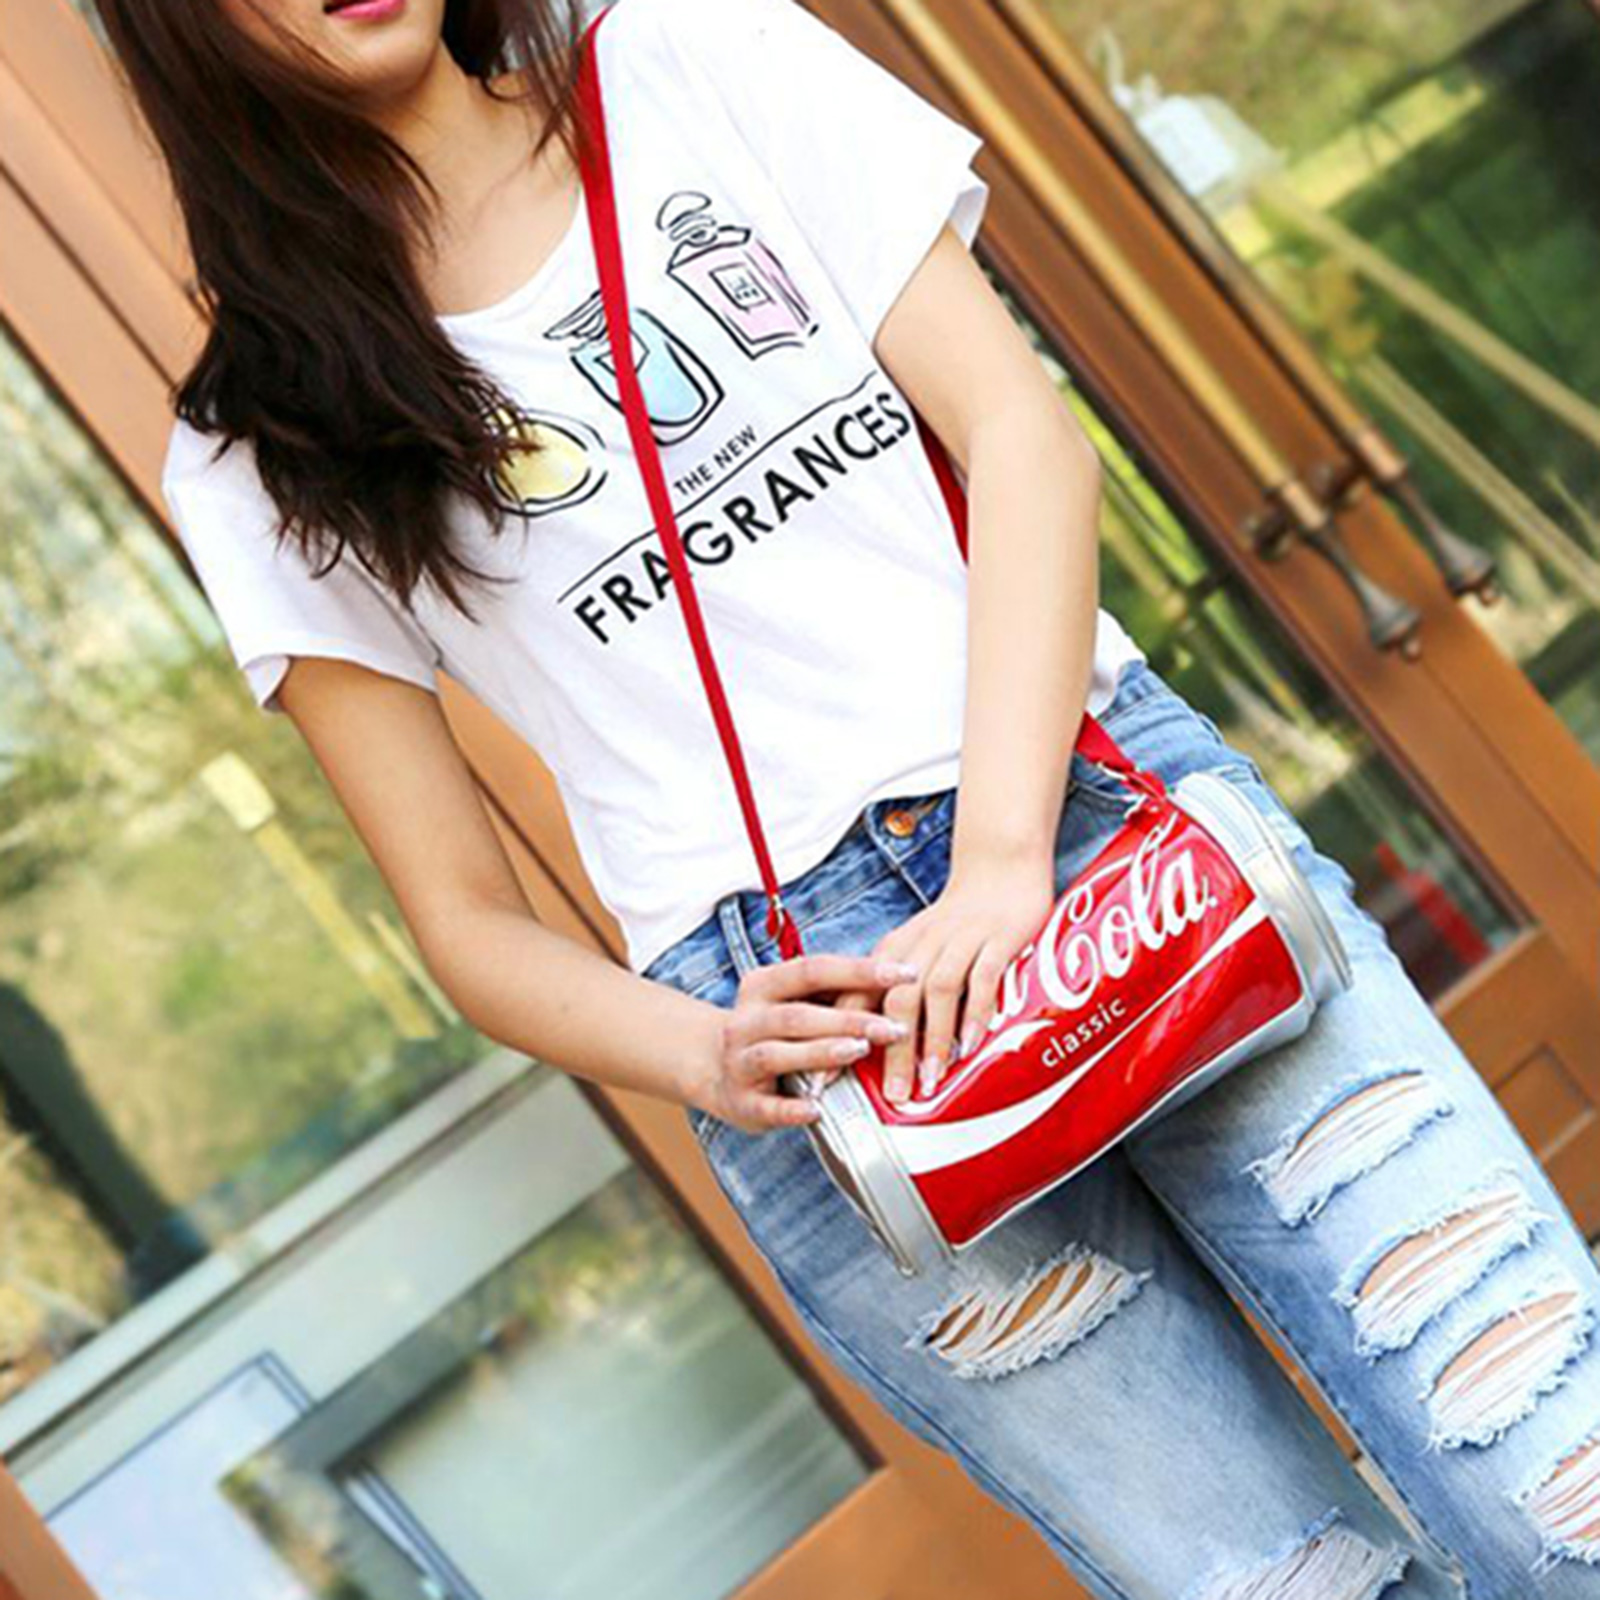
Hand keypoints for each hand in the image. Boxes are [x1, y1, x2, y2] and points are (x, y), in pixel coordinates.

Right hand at [690, 953, 917, 1134]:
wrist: (712, 1067)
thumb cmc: (772, 1030)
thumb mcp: (793, 1001)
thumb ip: (834, 994)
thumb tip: (896, 983)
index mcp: (763, 986)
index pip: (813, 970)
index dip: (860, 970)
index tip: (904, 973)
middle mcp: (746, 1020)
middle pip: (798, 1014)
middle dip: (849, 1020)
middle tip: (892, 1027)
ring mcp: (740, 1060)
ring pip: (778, 1054)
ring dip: (821, 1052)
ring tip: (858, 1052)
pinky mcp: (741, 1101)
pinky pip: (766, 1106)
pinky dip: (791, 1109)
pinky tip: (817, 1109)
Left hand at [848, 853, 1055, 1103]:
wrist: (999, 867)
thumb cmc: (956, 921)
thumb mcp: (916, 950)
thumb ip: (898, 990)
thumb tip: (874, 1044)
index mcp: (894, 951)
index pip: (856, 994)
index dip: (840, 1036)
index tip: (828, 1080)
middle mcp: (921, 945)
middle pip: (897, 1000)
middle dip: (893, 1050)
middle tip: (894, 1095)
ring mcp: (959, 941)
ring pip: (937, 992)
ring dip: (933, 1038)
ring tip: (931, 1079)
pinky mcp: (996, 939)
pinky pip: (983, 978)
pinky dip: (976, 1012)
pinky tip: (971, 1045)